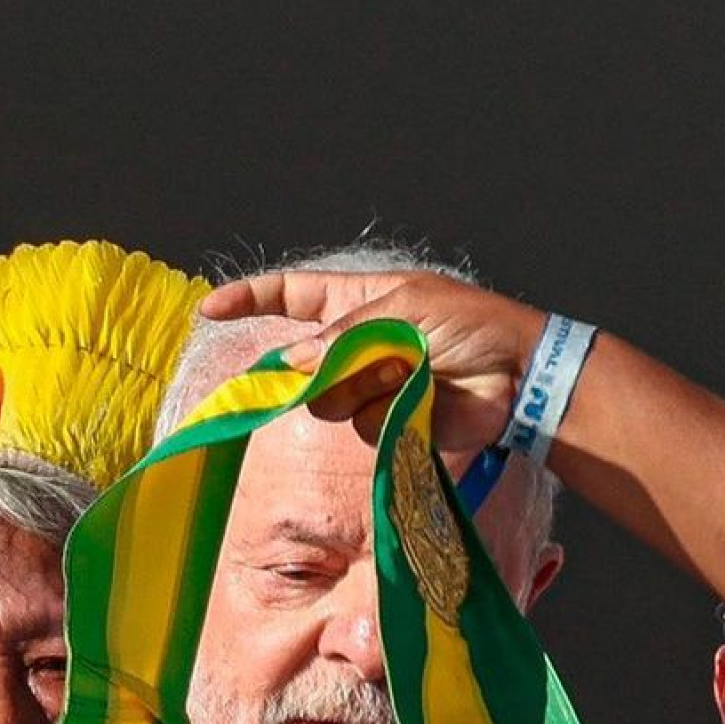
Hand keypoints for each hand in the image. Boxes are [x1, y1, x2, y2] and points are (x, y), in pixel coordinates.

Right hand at [201, 267, 542, 454]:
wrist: (514, 376)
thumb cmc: (468, 325)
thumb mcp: (403, 309)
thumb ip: (343, 335)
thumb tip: (293, 361)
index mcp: (356, 302)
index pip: (290, 297)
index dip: (249, 301)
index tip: (210, 310)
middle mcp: (355, 346)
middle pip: (301, 365)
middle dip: (320, 366)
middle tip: (365, 361)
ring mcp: (370, 387)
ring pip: (328, 402)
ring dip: (364, 388)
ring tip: (409, 374)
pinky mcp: (388, 424)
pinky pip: (361, 427)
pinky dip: (387, 414)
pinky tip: (419, 401)